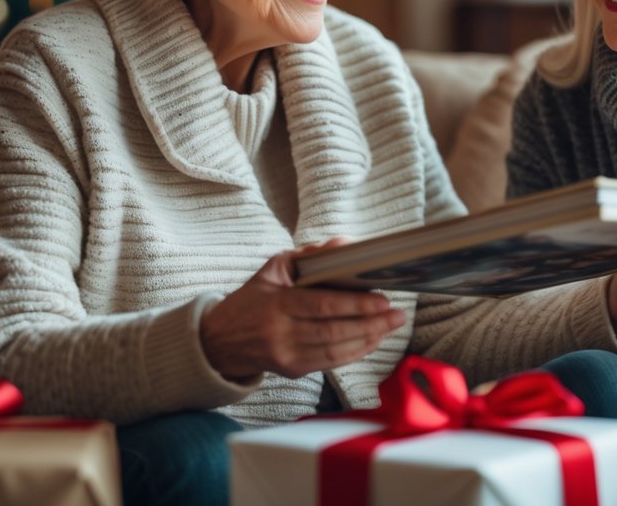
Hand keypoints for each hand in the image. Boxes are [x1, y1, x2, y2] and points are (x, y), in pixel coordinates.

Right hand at [199, 239, 406, 381]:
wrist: (219, 341)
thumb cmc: (251, 299)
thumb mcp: (273, 269)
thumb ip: (308, 256)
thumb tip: (343, 245)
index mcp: (276, 304)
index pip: (322, 306)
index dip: (355, 305)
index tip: (382, 300)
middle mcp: (280, 334)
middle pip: (334, 331)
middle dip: (371, 324)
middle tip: (397, 315)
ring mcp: (286, 356)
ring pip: (335, 351)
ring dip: (369, 340)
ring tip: (391, 326)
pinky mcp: (292, 371)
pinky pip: (330, 363)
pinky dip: (355, 353)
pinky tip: (372, 341)